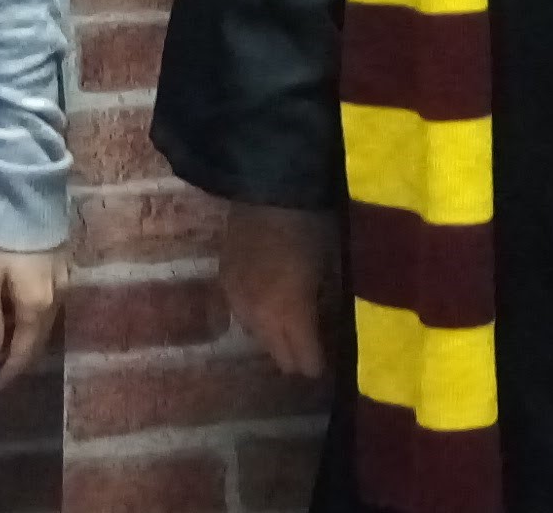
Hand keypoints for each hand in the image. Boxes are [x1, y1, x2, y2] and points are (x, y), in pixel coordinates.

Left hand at [0, 244, 61, 393]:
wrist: (29, 195)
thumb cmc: (0, 237)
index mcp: (36, 307)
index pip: (22, 355)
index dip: (6, 376)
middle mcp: (56, 301)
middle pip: (36, 344)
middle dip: (15, 364)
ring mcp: (63, 284)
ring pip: (43, 327)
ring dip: (23, 343)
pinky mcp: (62, 270)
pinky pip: (46, 309)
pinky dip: (30, 323)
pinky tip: (14, 321)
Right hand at [217, 201, 337, 380]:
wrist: (265, 188)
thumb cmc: (310, 224)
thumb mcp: (327, 267)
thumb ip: (321, 303)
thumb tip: (322, 324)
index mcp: (290, 313)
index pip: (303, 359)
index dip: (316, 365)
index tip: (326, 364)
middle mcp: (259, 316)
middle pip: (277, 355)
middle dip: (295, 357)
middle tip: (310, 353)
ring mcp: (237, 301)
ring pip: (257, 337)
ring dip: (274, 338)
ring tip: (290, 333)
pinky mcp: (225, 283)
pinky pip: (242, 315)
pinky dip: (257, 318)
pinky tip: (267, 311)